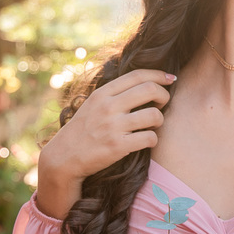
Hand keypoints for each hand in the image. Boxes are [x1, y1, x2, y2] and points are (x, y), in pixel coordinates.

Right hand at [36, 69, 173, 218]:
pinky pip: (150, 138)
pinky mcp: (118, 146)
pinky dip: (153, 139)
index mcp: (102, 94)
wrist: (63, 158)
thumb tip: (144, 83)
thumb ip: (114, 94)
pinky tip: (147, 140)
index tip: (170, 78)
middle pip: (150, 90)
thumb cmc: (82, 131)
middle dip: (164, 95)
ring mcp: (113, 126)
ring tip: (153, 125)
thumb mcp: (92, 105)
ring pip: (155, 115)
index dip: (159, 75)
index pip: (138, 75)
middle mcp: (108, 107)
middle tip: (163, 103)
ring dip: (160, 120)